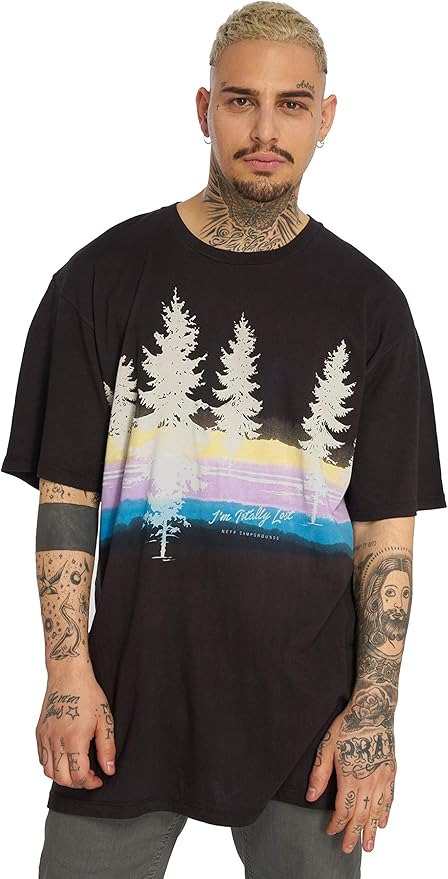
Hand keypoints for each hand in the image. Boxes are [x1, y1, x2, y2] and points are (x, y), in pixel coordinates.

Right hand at [35, 669, 115, 789]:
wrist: (68, 674)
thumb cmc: (88, 693)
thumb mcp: (105, 720)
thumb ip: (107, 747)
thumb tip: (109, 770)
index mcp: (74, 738)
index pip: (78, 775)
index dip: (90, 783)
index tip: (98, 780)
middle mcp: (56, 739)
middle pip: (61, 778)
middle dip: (77, 783)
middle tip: (89, 776)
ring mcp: (45, 736)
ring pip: (48, 771)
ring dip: (63, 776)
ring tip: (77, 768)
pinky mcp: (39, 732)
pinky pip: (42, 758)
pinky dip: (52, 765)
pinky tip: (65, 757)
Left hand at [306, 699, 395, 853]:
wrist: (373, 710)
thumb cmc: (347, 725)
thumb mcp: (326, 746)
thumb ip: (319, 773)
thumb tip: (310, 797)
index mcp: (350, 775)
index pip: (343, 809)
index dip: (337, 824)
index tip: (330, 831)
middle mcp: (369, 780)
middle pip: (361, 815)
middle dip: (354, 834)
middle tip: (348, 848)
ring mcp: (382, 777)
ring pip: (377, 810)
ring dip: (371, 830)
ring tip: (368, 845)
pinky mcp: (391, 771)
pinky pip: (389, 798)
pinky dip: (386, 812)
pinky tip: (382, 822)